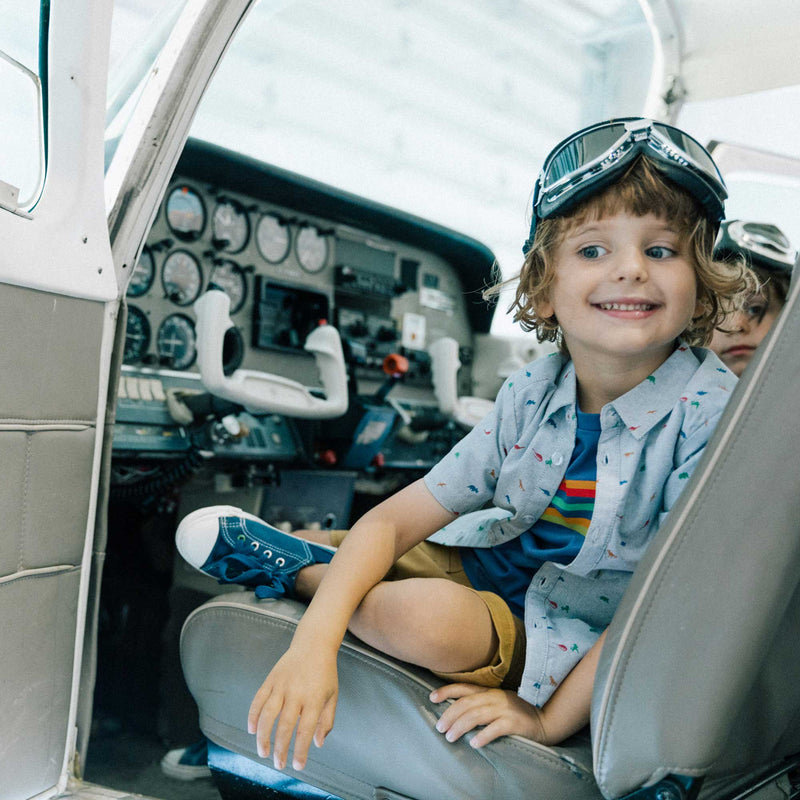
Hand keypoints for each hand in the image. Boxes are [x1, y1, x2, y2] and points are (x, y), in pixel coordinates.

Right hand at [247, 646, 337, 770]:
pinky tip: (252, 730)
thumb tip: (317, 744)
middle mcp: (297, 692)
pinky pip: (258, 699)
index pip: (306, 729)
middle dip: (280, 748)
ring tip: (263, 752)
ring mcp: (282, 685)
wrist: (314, 644)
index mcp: (315, 698)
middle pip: (285, 725)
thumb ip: (326, 721)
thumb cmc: (325, 673)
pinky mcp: (271, 679)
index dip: (301, 750)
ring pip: (268, 714)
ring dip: (263, 736)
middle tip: (279, 764)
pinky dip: (253, 715)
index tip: (298, 766)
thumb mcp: (332, 695)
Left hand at [429, 683, 548, 747]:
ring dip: (460, 726)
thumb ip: (482, 704)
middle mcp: (495, 697)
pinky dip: (482, 736)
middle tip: (439, 727)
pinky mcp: (514, 722)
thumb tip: (457, 714)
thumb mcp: (499, 703)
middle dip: (449, 714)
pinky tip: (473, 743)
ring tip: (449, 737)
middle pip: (466, 703)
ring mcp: (505, 709)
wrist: (545, 720)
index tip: (431, 698)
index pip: (464, 688)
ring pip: (476, 715)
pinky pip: (495, 728)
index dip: (447, 691)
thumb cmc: (518, 714)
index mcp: (490, 692)